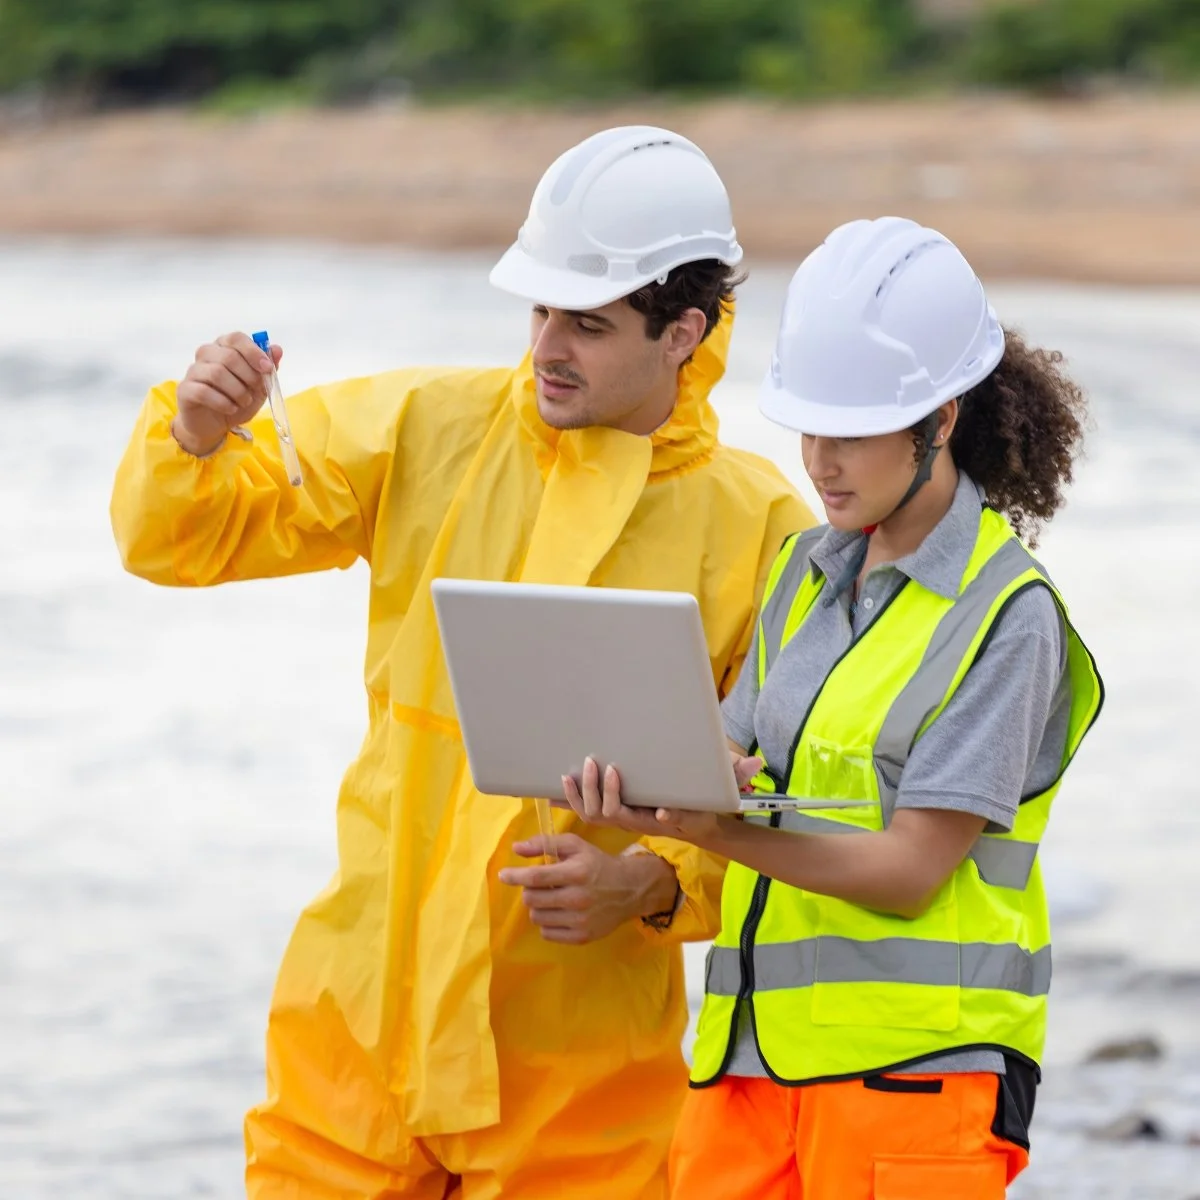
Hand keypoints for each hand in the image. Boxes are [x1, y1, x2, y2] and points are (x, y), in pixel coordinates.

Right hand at [172, 332, 283, 455]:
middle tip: (255, 391)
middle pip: (228, 356)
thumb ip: (268, 368)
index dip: (253, 352)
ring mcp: (193, 371)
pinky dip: (223, 402)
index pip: (236, 338)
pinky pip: (203, 391)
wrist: (216, 425)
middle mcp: (206, 354)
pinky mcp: (185, 389)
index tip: (267, 368)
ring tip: (244, 402)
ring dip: (237, 391)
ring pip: (216, 373)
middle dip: (248, 376)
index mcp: (224, 347)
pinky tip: (231, 408)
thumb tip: (277, 349)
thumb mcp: (259, 387)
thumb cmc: (237, 401)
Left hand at [498, 833, 676, 944]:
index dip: (515, 876)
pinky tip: (559, 913)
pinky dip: (547, 922)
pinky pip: (547, 933)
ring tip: (551, 899)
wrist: (629, 889)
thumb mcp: (575, 845)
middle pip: (532, 899)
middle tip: (539, 886)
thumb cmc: (597, 864)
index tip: (504, 875)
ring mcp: (580, 921)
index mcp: (576, 872)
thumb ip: (545, 843)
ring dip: (538, 906)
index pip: (536, 877)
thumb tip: (516, 848)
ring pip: (537, 917)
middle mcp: (578, 898)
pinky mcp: (582, 937)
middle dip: (529, 891)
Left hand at [559, 754, 762, 843]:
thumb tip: (754, 764)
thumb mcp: (723, 793)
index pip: (630, 814)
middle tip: (593, 763)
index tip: (613, 771)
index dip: (617, 797)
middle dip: (594, 792)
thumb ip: (736, 777)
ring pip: (592, 816)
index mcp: (656, 816)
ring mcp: (624, 820)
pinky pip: (589, 812)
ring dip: (578, 797)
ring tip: (567, 774)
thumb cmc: (705, 808)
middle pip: (605, 815)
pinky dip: (573, 800)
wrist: (696, 826)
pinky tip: (557, 788)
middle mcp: (636, 821)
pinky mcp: (616, 815)